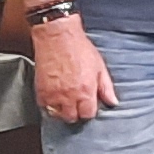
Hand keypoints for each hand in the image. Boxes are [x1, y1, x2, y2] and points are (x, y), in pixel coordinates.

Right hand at [30, 13, 113, 127]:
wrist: (58, 36)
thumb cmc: (79, 48)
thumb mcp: (99, 66)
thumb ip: (106, 87)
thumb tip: (113, 102)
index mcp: (86, 91)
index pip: (88, 114)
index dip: (88, 111)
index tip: (87, 105)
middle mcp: (69, 95)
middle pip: (72, 117)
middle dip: (75, 113)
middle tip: (76, 104)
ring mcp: (54, 94)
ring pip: (57, 114)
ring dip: (61, 110)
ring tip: (64, 101)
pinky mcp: (41, 90)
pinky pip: (44, 106)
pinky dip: (48, 104)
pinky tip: (54, 96)